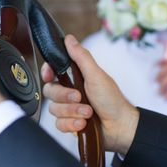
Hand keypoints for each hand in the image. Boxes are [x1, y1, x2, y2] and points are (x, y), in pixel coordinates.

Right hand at [41, 35, 138, 155]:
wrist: (120, 126)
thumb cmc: (112, 100)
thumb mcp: (96, 75)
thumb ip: (81, 57)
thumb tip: (69, 39)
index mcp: (74, 78)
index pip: (51, 72)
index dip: (47, 72)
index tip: (49, 75)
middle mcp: (69, 92)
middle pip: (50, 92)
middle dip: (65, 96)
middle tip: (80, 97)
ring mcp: (68, 109)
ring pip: (54, 109)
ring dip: (72, 112)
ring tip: (88, 113)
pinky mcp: (69, 124)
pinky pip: (59, 124)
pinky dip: (71, 124)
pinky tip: (83, 123)